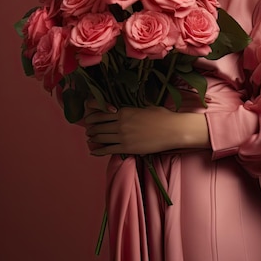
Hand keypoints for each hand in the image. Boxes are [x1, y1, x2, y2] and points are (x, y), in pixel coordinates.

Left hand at [84, 101, 209, 155]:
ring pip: (101, 137)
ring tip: (90, 140)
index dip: (93, 117)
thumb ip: (134, 110)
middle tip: (88, 131)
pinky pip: (108, 149)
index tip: (90, 119)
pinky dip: (98, 150)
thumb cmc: (162, 117)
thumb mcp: (146, 108)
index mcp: (124, 111)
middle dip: (91, 129)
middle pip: (99, 126)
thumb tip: (129, 111)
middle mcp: (121, 123)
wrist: (172, 130)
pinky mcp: (127, 148)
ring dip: (93, 139)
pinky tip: (93, 152)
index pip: (102, 113)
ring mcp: (123, 136)